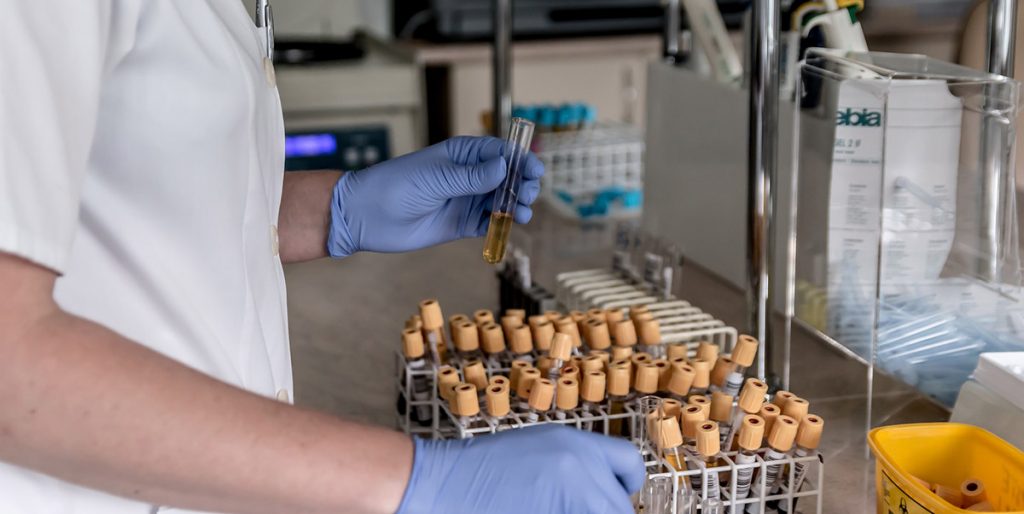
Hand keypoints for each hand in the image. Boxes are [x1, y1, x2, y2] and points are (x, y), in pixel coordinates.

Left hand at [327, 136, 543, 256]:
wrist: (368, 217)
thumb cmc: (396, 186)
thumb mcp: (437, 179)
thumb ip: (472, 177)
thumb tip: (503, 166)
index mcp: (461, 154)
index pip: (498, 151)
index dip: (519, 159)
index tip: (534, 169)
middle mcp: (467, 176)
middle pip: (506, 177)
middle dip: (521, 184)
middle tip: (527, 193)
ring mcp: (465, 200)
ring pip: (500, 201)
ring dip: (515, 205)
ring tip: (521, 213)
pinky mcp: (462, 224)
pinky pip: (489, 223)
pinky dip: (501, 224)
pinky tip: (508, 225)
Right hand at [397, 425, 645, 513]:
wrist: (441, 481)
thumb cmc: (482, 469)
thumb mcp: (539, 452)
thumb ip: (578, 469)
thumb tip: (606, 496)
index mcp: (575, 444)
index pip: (630, 465)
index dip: (626, 489)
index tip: (619, 501)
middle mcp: (577, 466)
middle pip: (619, 505)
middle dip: (606, 513)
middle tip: (574, 509)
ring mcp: (564, 496)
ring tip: (550, 508)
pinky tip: (540, 513)